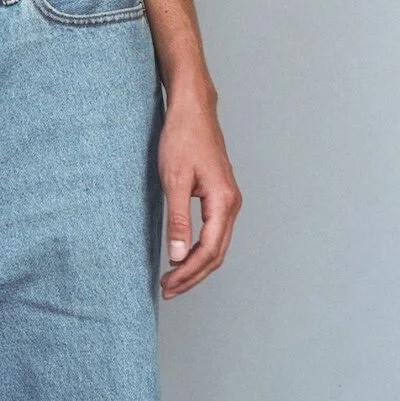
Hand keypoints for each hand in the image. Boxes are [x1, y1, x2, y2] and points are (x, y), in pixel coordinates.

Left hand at [157, 79, 240, 297]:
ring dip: (196, 265)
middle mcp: (232, 204)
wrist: (192, 110)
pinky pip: (214, 233)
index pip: (208, 250)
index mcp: (223, 202)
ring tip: (173, 279)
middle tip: (167, 290)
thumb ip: (177, 219)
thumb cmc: (182, 139)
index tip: (168, 285)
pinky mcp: (220, 196)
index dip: (188, 272)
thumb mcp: (174, 180)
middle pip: (216, 254)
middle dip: (192, 276)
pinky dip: (199, 250)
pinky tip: (183, 256)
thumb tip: (176, 255)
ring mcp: (228, 200)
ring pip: (217, 245)